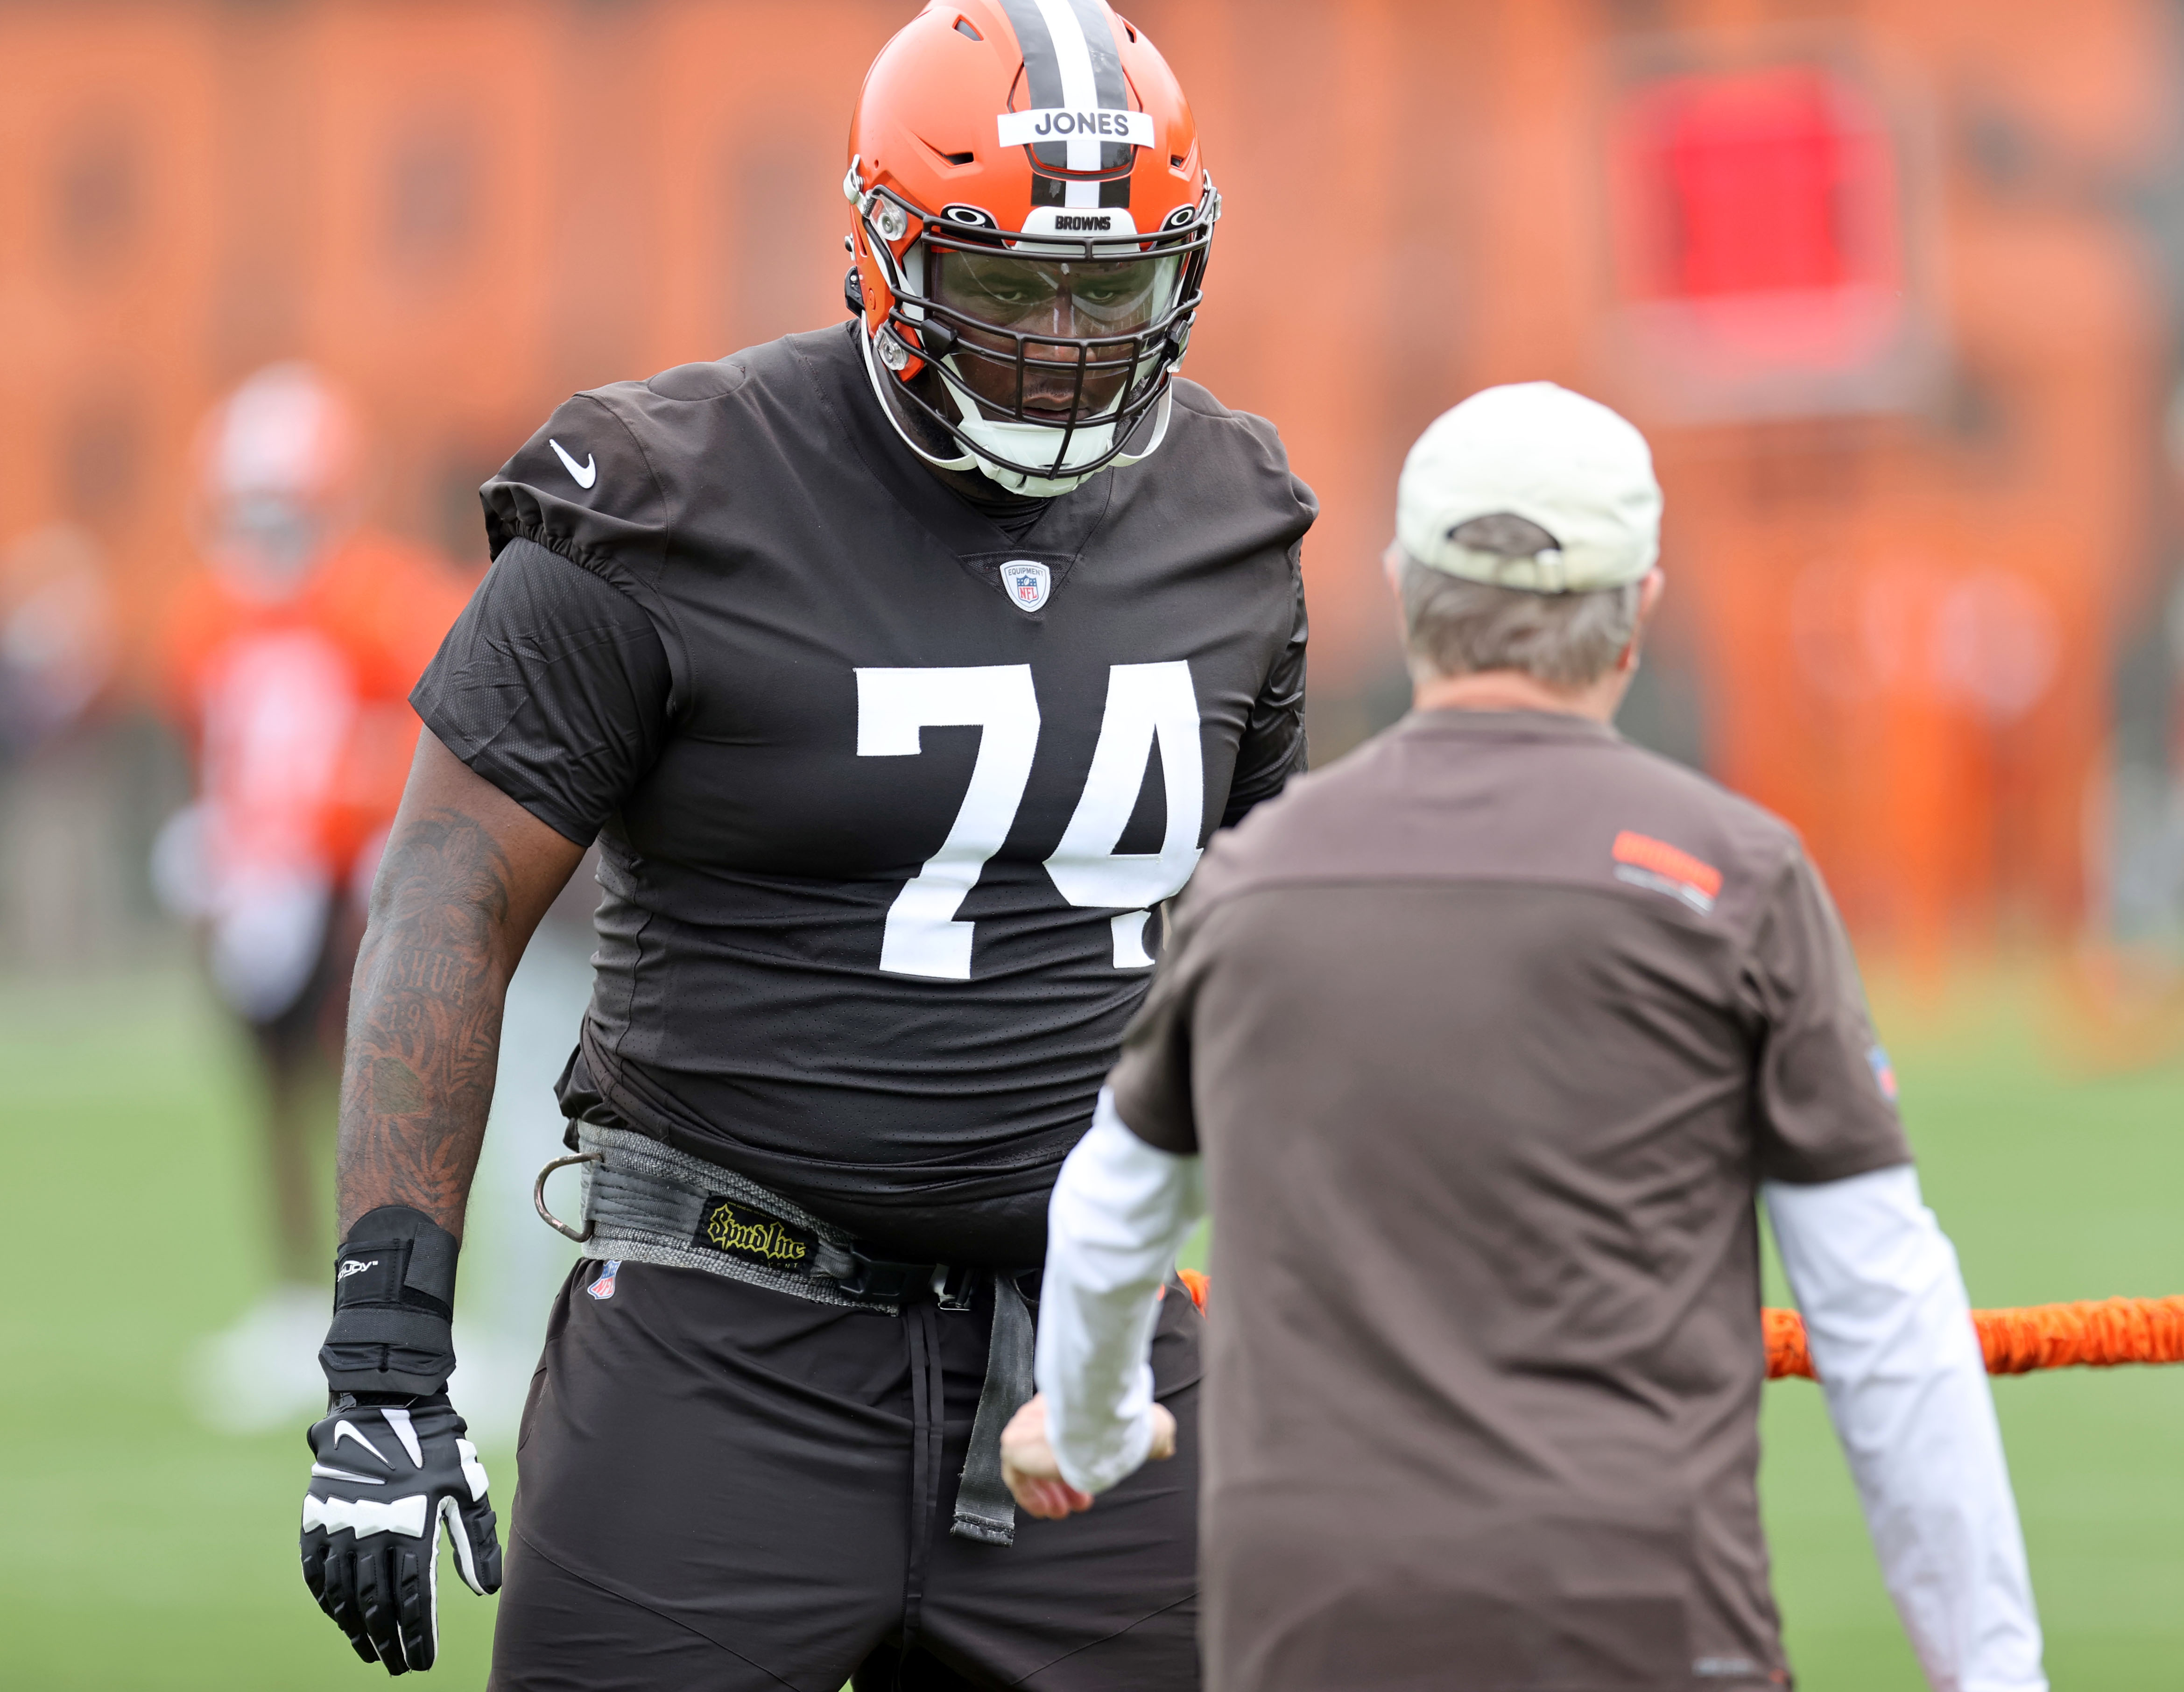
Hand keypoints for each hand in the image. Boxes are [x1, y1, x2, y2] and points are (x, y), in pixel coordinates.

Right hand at [301, 1394, 501, 1672]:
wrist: (385, 1404)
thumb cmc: (436, 1446)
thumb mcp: (466, 1487)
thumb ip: (476, 1540)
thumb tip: (486, 1589)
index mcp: (412, 1529)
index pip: (416, 1600)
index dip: (418, 1636)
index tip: (423, 1662)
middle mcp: (373, 1534)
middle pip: (380, 1606)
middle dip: (390, 1642)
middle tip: (399, 1667)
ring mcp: (341, 1528)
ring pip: (346, 1596)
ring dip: (358, 1630)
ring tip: (371, 1652)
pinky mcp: (317, 1520)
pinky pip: (318, 1573)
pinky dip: (329, 1601)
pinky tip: (340, 1617)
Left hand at [1000, 1391, 1176, 1519]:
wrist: (1097, 1421)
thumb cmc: (1122, 1420)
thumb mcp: (1144, 1427)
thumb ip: (1153, 1436)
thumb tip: (1167, 1446)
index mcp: (1070, 1403)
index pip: (1064, 1438)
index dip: (1077, 1464)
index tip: (1089, 1488)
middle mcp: (1042, 1412)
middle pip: (1044, 1453)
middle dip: (1062, 1482)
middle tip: (1078, 1503)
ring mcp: (1024, 1426)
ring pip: (1030, 1467)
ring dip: (1048, 1492)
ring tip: (1063, 1512)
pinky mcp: (1013, 1444)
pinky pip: (1016, 1476)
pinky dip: (1030, 1495)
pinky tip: (1046, 1510)